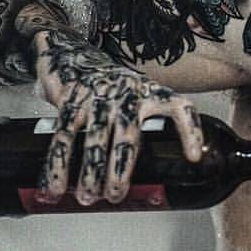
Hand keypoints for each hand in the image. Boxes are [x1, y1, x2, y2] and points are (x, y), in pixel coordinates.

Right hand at [32, 29, 203, 204]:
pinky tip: (55, 185)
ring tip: (87, 197)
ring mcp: (98, 100)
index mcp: (151, 95)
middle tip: (116, 195)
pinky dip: (58, 164)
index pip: (179, 109)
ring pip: (94, 141)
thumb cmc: (112, 85)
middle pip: (127, 138)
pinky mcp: (70, 103)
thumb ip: (148, 125)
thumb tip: (160, 171)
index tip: (194, 157)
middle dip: (120, 171)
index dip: (190, 131)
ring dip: (89, 173)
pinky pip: (64, 137)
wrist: (72, 54)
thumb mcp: (138, 95)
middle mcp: (126, 97)